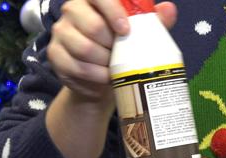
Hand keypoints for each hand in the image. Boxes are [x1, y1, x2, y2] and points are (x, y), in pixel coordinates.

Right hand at [45, 0, 176, 157]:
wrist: (100, 80)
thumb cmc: (120, 50)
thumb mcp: (138, 35)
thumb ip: (153, 21)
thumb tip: (170, 9)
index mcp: (92, 0)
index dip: (113, 11)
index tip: (126, 29)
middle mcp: (72, 11)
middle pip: (93, 26)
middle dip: (113, 45)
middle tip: (122, 53)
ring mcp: (60, 32)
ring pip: (86, 48)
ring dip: (106, 61)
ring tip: (114, 65)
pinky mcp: (55, 54)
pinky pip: (78, 66)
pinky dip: (97, 75)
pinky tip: (106, 77)